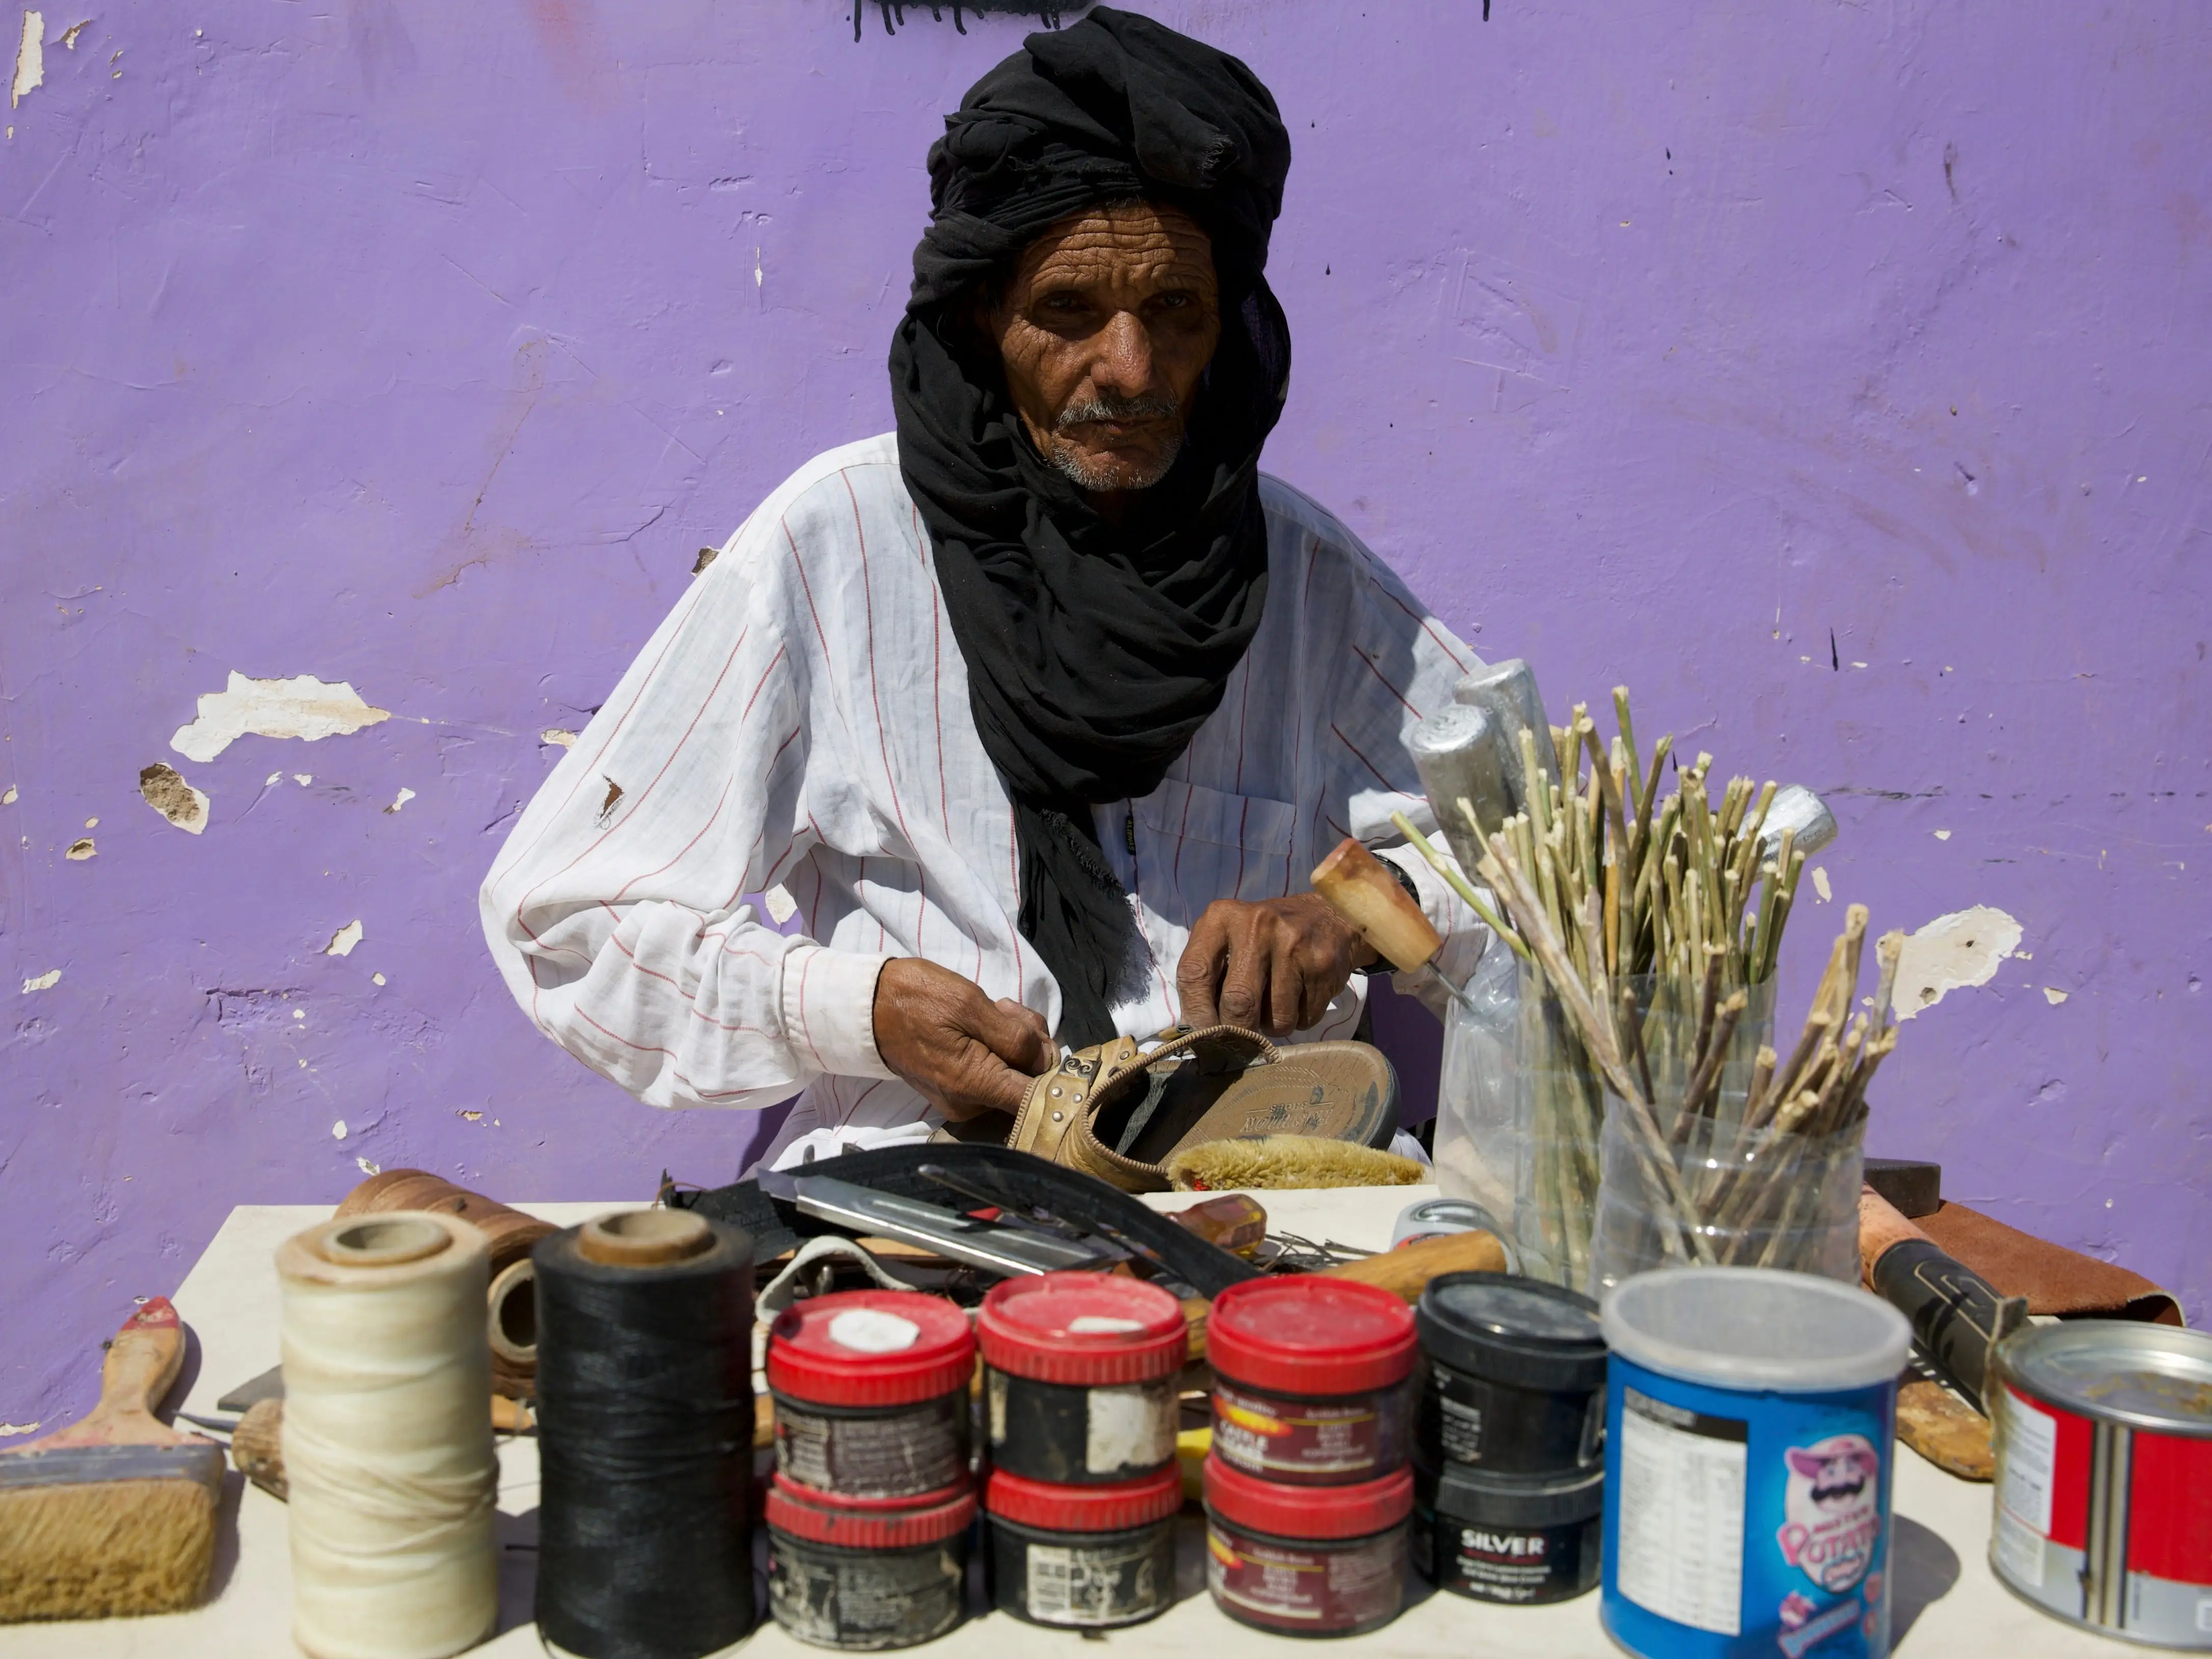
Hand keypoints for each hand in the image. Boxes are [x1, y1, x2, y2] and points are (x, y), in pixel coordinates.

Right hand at [872, 958, 1055, 1120]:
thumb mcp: (970, 1005)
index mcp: (975, 1086)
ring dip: (1015, 1038)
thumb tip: (1047, 1060)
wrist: (867, 1006)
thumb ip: (1016, 1037)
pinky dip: (998, 1046)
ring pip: (1014, 1073)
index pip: (1036, 1098)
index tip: (1041, 1038)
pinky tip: (984, 1021)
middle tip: (1005, 1008)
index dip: (1052, 1070)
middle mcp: (970, 1105)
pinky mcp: (956, 1089)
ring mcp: (962, 1099)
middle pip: (1028, 1081)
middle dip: (1030, 1041)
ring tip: (991, 1009)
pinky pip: (994, 1072)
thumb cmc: (916, 999)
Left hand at [1175, 895, 1378, 1037]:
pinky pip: (1304, 1018)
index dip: (1196, 1013)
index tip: (1202, 1036)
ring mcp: (1293, 943)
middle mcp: (1256, 925)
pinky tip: (1300, 996)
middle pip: (1238, 1002)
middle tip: (1241, 1038)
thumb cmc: (1264, 937)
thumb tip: (1197, 1030)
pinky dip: (1299, 1020)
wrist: (1328, 917)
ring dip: (1273, 1027)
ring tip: (1277, 1004)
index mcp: (1222, 917)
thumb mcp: (1229, 940)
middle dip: (1238, 1031)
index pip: (1194, 973)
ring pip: (1276, 1019)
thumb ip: (1209, 976)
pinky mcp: (1321, 963)